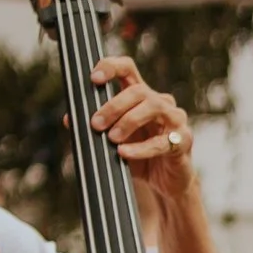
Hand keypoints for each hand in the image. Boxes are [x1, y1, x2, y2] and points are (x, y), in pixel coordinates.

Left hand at [90, 54, 196, 199]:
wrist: (165, 185)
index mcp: (141, 96)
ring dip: (128, 121)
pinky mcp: (184, 140)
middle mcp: (160, 102)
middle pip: (138, 90)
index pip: (127, 68)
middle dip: (113, 106)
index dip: (110, 67)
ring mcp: (175, 119)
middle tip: (95, 124)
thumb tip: (69, 120)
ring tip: (111, 139)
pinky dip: (140, 148)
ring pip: (153, 106)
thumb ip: (95, 128)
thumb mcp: (114, 142)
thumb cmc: (141, 158)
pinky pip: (162, 141)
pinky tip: (124, 153)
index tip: (94, 79)